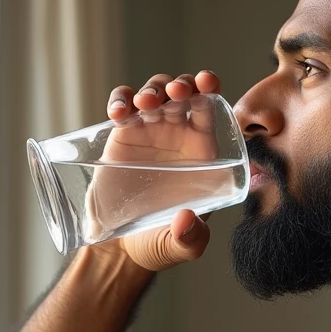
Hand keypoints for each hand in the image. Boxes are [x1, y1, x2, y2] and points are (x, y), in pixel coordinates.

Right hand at [87, 70, 221, 272]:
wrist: (123, 247)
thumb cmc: (161, 241)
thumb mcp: (182, 245)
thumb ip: (190, 238)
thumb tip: (187, 220)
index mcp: (202, 151)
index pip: (211, 110)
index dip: (210, 90)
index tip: (207, 83)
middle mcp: (178, 136)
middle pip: (182, 94)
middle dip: (180, 85)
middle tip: (173, 94)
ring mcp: (150, 132)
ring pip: (153, 93)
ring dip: (151, 90)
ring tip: (145, 104)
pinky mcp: (122, 135)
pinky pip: (122, 107)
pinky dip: (120, 101)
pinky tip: (119, 112)